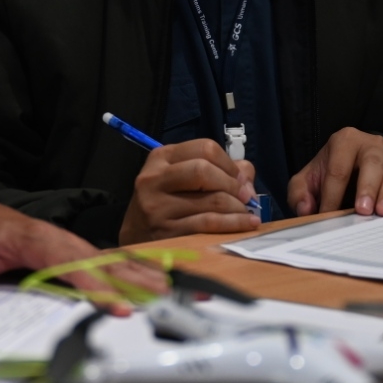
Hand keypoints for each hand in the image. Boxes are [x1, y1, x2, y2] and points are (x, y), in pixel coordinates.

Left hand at [0, 196, 161, 304]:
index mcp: (33, 238)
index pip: (70, 264)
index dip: (95, 286)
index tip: (118, 307)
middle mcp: (59, 239)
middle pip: (101, 262)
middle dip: (132, 283)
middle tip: (161, 303)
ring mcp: (70, 246)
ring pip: (110, 261)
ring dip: (141, 277)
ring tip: (170, 295)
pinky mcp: (74, 254)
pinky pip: (108, 263)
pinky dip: (134, 272)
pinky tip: (157, 283)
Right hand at [119, 139, 257, 243]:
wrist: (136, 234)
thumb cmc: (167, 202)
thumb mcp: (182, 177)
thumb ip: (218, 170)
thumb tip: (247, 181)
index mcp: (161, 157)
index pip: (204, 148)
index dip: (229, 164)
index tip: (240, 179)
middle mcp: (155, 178)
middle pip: (204, 170)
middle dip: (232, 184)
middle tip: (245, 197)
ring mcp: (158, 207)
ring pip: (211, 200)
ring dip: (237, 208)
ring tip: (246, 213)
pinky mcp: (166, 232)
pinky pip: (209, 224)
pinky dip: (234, 224)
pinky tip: (246, 224)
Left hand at [286, 127, 382, 216]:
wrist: (347, 164)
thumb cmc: (328, 171)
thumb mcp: (306, 179)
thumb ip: (298, 193)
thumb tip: (305, 209)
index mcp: (345, 141)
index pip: (338, 169)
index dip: (332, 193)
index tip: (328, 214)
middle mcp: (370, 145)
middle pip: (371, 164)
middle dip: (367, 188)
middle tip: (363, 210)